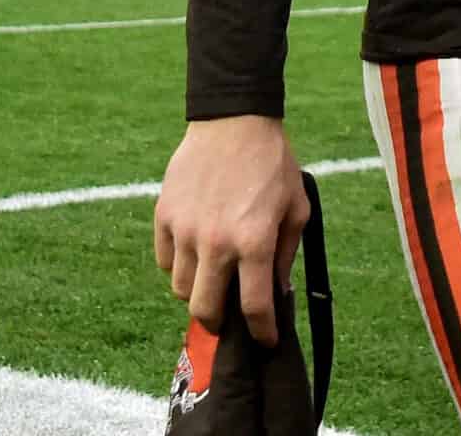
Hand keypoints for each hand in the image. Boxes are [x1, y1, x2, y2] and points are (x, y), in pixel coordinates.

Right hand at [153, 115, 310, 345]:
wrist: (234, 120)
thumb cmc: (273, 164)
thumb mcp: (296, 207)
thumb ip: (285, 254)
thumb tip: (275, 292)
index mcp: (254, 241)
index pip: (254, 307)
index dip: (261, 332)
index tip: (265, 340)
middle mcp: (216, 242)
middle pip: (205, 310)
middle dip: (219, 323)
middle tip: (228, 318)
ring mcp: (185, 230)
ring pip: (180, 289)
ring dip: (197, 292)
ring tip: (212, 279)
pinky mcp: (163, 216)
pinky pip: (163, 260)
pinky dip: (177, 266)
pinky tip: (194, 253)